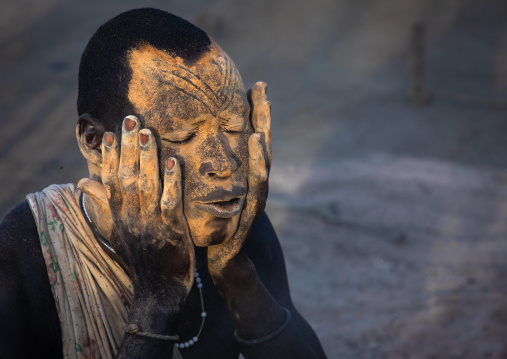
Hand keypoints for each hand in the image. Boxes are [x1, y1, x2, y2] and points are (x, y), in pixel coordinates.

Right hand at [78, 116, 194, 306]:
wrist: (158, 291)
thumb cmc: (139, 257)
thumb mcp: (116, 231)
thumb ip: (102, 205)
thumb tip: (82, 181)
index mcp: (117, 215)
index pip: (109, 180)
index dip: (109, 156)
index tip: (109, 132)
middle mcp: (130, 216)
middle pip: (126, 176)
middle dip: (128, 147)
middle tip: (131, 119)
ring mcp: (150, 223)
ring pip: (146, 185)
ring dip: (147, 158)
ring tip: (148, 132)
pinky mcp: (171, 230)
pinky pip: (170, 202)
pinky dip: (171, 181)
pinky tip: (173, 161)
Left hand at [207, 81, 271, 273]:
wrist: (222, 261)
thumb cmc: (211, 227)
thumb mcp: (203, 195)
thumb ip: (199, 172)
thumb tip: (178, 146)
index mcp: (240, 176)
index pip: (245, 139)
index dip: (248, 114)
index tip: (249, 85)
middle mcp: (250, 181)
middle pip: (259, 143)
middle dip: (261, 115)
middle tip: (262, 87)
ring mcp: (254, 195)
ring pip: (262, 160)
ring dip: (263, 132)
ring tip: (263, 107)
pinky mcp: (252, 210)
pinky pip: (257, 183)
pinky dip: (258, 161)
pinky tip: (255, 141)